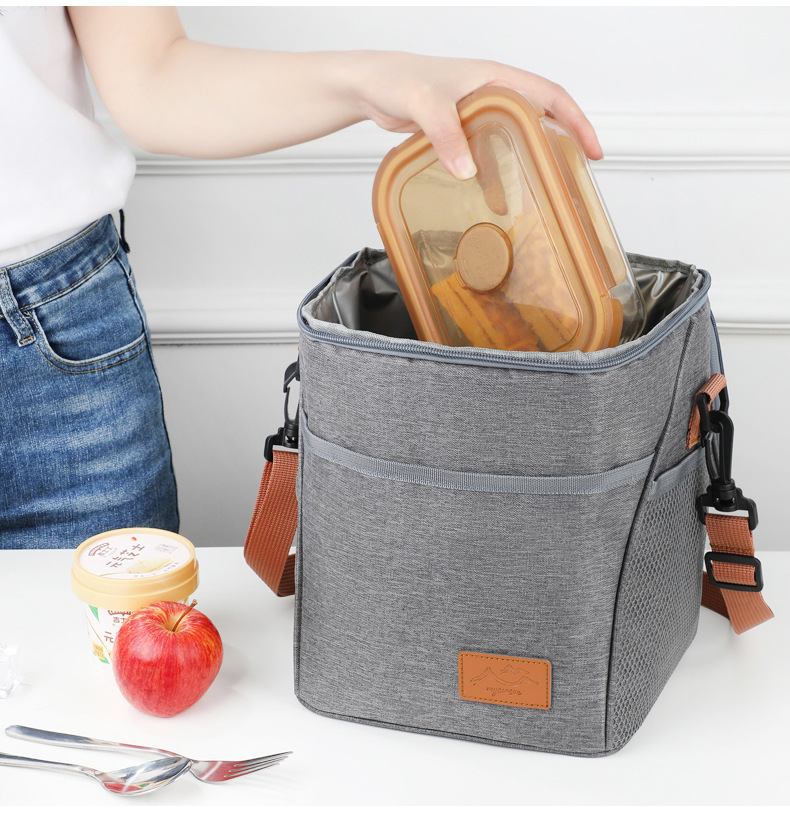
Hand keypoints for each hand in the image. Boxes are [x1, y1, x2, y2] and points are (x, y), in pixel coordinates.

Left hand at [344, 51, 603, 178]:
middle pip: (538, 119)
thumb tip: (467, 170)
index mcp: (494, 79)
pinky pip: (487, 154)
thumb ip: (446, 133)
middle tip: (573, 177)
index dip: (575, 122)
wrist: (369, 88)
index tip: (592, 150)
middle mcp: (490, 95)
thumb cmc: (395, 80)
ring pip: (512, 140)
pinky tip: (495, 196)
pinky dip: (496, 174)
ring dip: (526, 164)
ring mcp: (475, 115)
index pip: (549, 96)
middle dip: (560, 145)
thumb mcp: (423, 103)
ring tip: (539, 193)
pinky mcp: (458, 133)